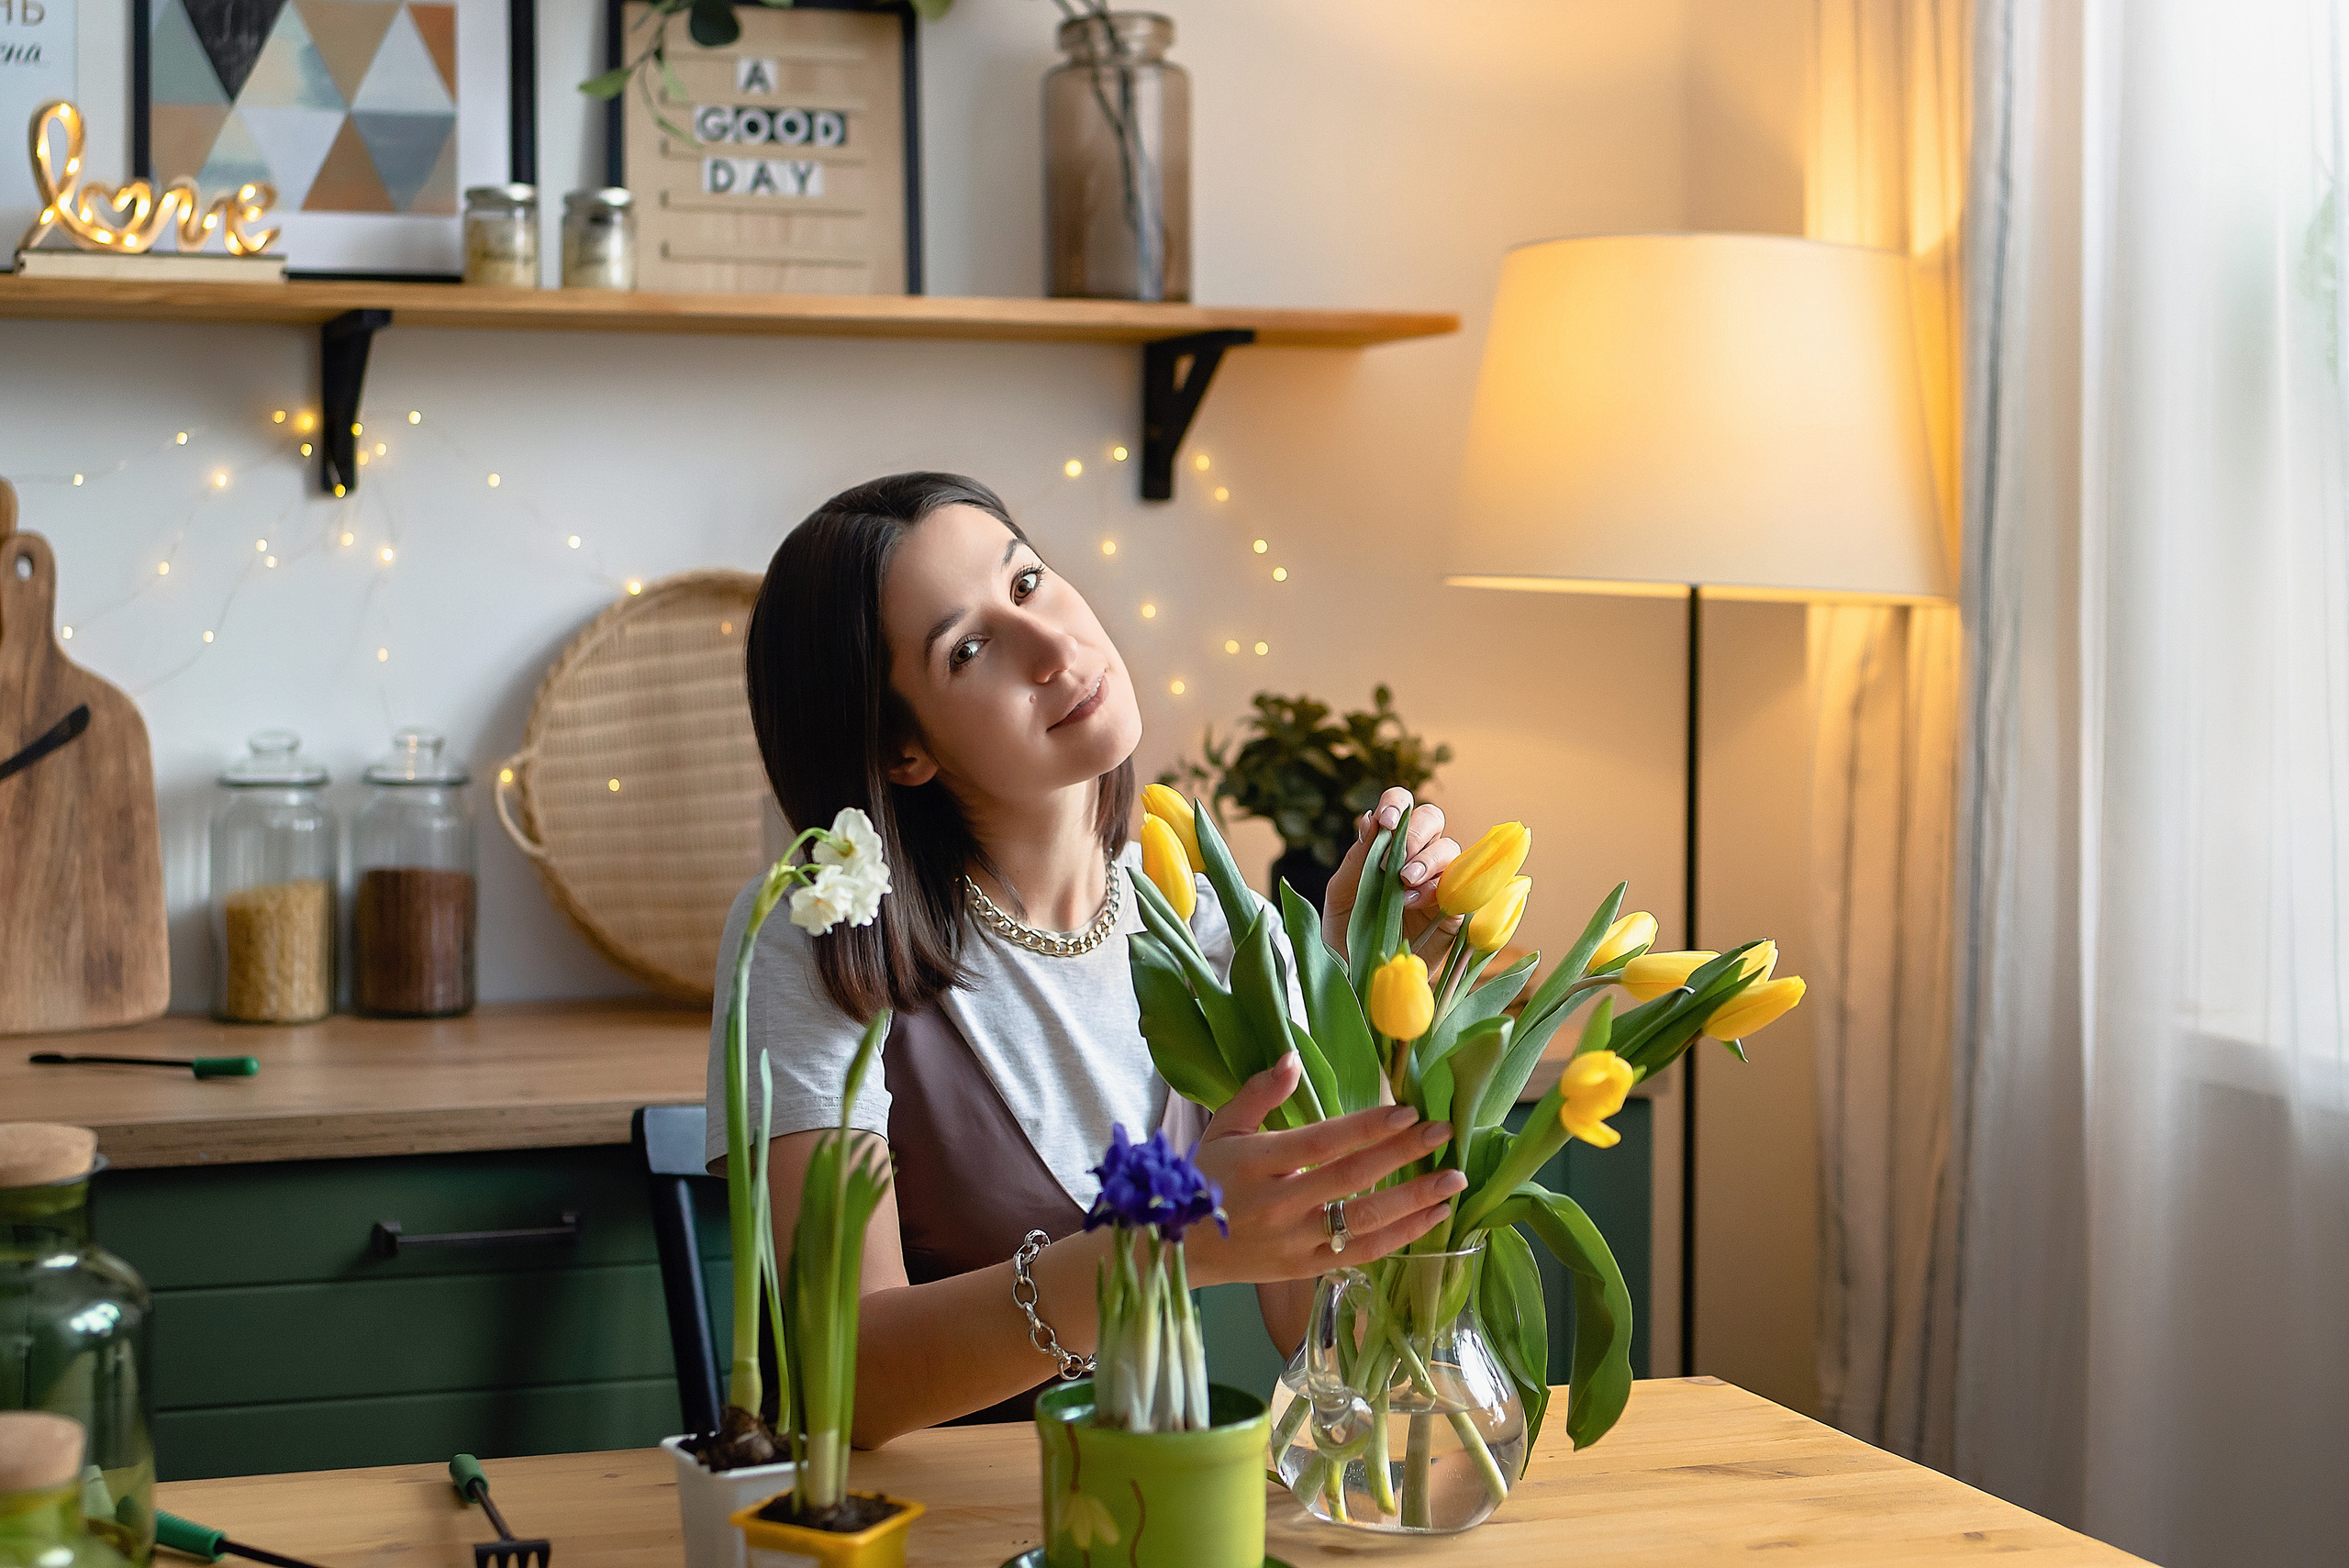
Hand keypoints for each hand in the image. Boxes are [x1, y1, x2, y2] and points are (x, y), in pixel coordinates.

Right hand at [1184, 1054, 1464, 1286]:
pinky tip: (1432, 1218)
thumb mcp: (1222, 1129)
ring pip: (1364, 1222)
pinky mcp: (1305, 1269)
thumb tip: (1293, 1058)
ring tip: (1453, 1179)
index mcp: (1258, 1163)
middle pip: (1352, 1179)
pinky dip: (1401, 1238)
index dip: (1366, 1128)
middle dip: (1403, 1155)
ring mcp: (1295, 1242)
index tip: (1407, 1112)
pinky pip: (1361, 1255)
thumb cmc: (1204, 1179)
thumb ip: (1258, 1093)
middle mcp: (1280, 1205)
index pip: (1322, 1143)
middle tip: (1443, 1134)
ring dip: (1414, 1200)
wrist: (1178, 1250)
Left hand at [1319, 786, 1463, 952]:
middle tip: (1398, 857)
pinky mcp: (1455, 910)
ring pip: (1450, 849)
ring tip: (1405, 883)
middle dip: (1416, 832)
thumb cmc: (1347, 935)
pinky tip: (1416, 902)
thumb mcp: (1342, 896)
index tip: (1386, 822)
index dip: (1396, 804)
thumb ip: (1356, 861)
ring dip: (1428, 860)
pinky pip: (1461, 887)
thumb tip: (1369, 822)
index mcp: (1386, 846)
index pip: (1400, 806)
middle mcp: (1416, 857)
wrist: (1360, 978)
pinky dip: (1439, 888)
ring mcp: (1439, 882)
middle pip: (1431, 819)